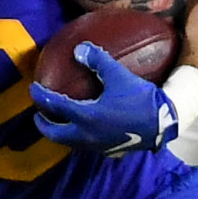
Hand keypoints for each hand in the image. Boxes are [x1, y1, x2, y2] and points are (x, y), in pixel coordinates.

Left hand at [31, 42, 177, 154]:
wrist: (164, 123)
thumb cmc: (141, 98)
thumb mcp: (119, 75)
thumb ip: (98, 61)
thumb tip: (79, 48)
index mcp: (86, 116)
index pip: (54, 106)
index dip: (40, 96)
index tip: (33, 88)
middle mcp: (87, 135)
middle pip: (55, 134)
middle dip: (43, 124)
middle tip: (39, 113)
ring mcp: (97, 145)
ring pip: (69, 142)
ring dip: (59, 132)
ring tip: (57, 121)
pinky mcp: (108, 150)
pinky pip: (84, 145)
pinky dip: (75, 136)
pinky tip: (83, 127)